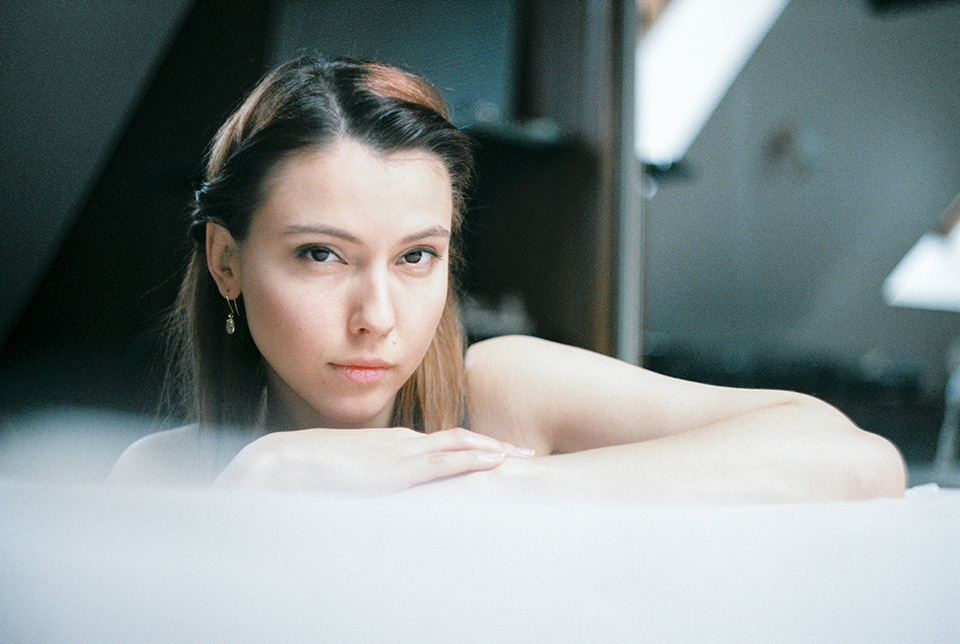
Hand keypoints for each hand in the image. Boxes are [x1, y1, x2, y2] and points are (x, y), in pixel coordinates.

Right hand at [212, 426, 533, 494]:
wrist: (282, 462)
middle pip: (458, 440)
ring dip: (492, 449)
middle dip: (493, 446)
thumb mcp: (351, 480)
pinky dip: (473, 458)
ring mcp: (400, 452)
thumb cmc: (310, 473)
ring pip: (458, 445)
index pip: (441, 444)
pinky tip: (495, 460)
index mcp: (392, 446)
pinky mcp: (395, 468)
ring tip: (520, 456)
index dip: (472, 448)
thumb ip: (372, 487)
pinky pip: (443, 460)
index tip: (497, 454)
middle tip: (523, 453)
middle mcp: (402, 444)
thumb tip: (382, 499)